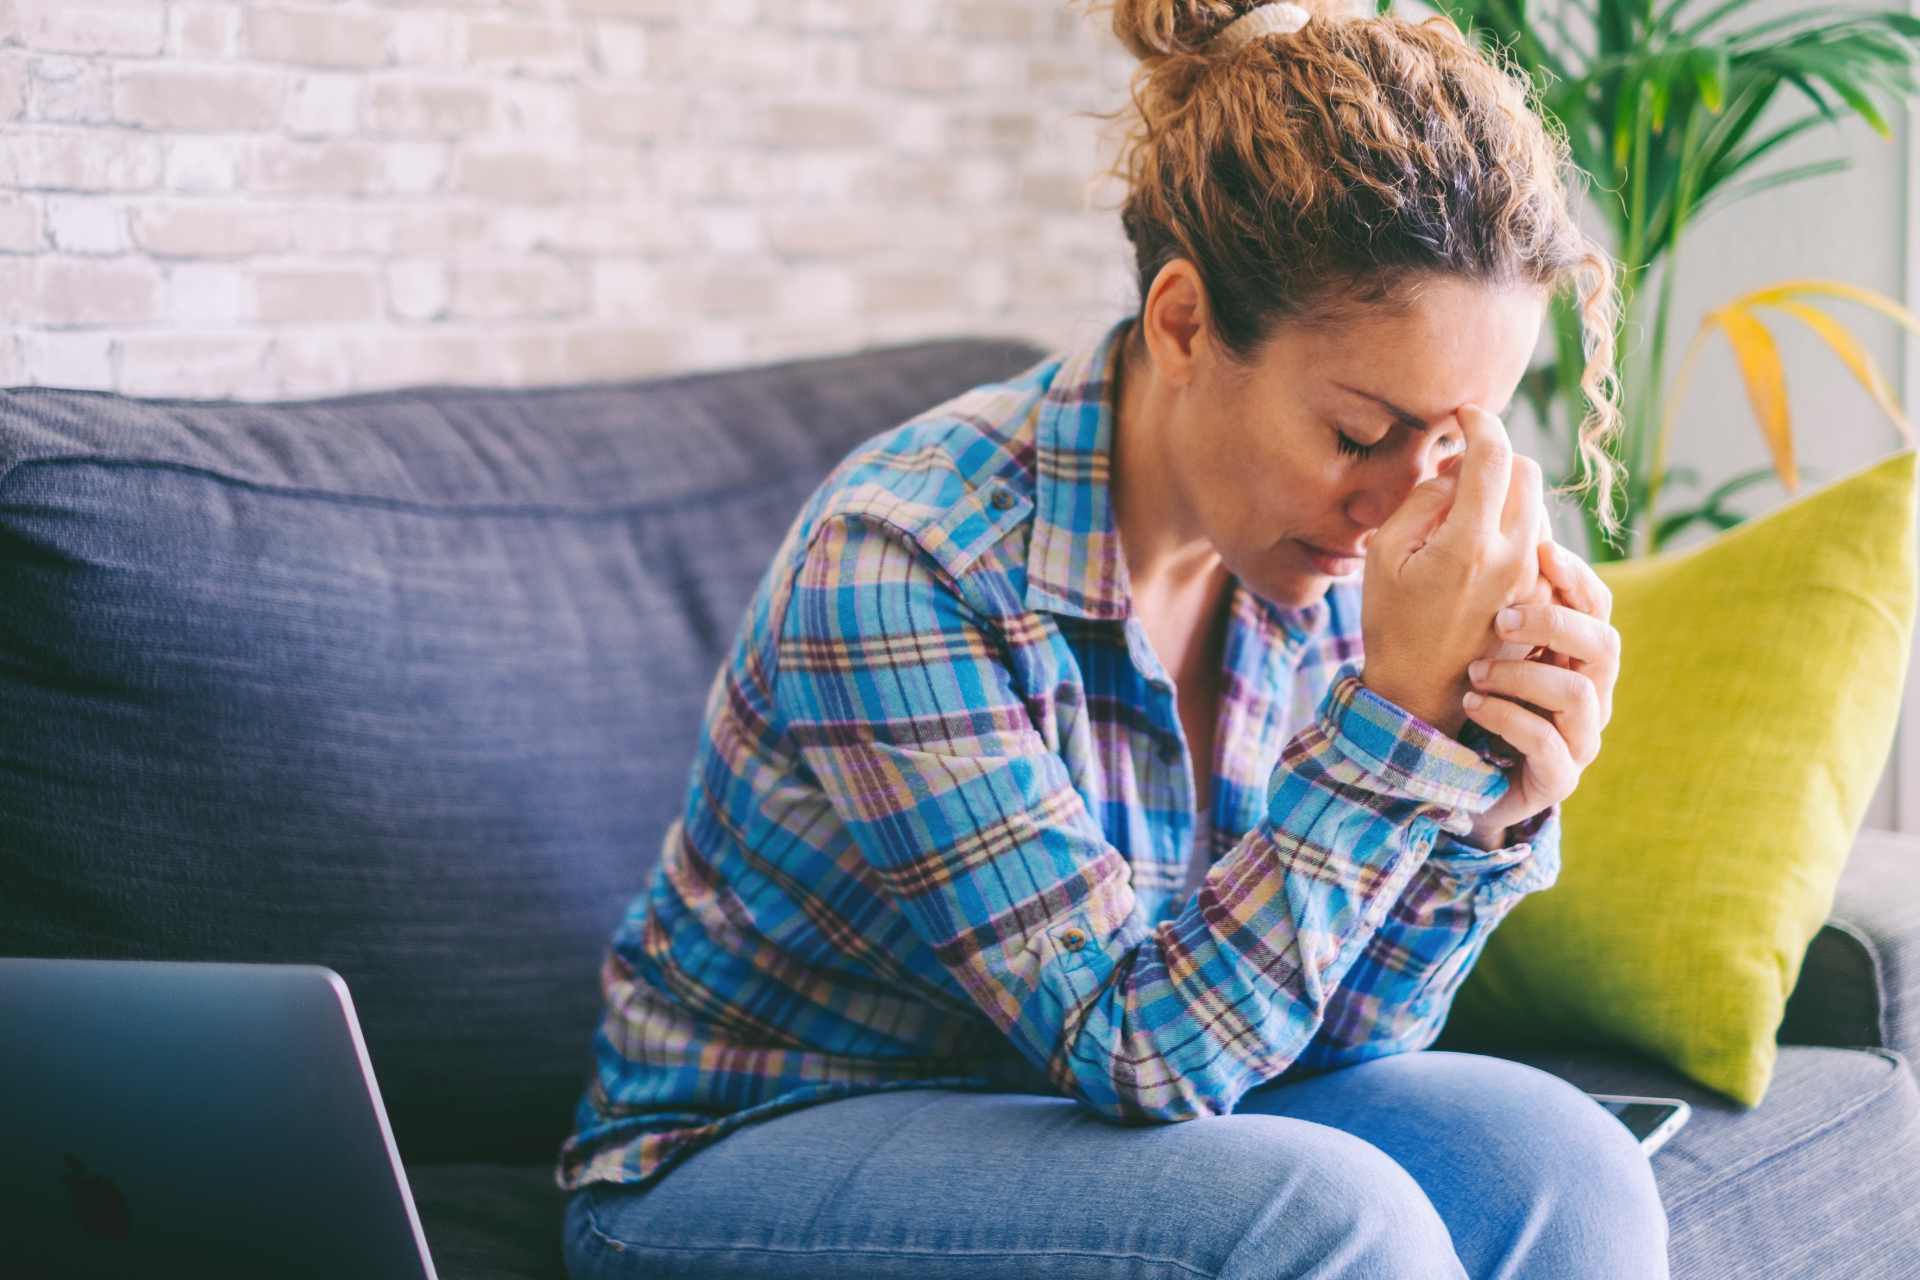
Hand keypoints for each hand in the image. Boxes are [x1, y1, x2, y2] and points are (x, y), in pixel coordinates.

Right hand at [1360, 404, 1546, 735]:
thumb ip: (1425, 499)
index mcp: (1469, 544)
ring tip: (1459, 515)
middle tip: (1456, 469)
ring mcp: (1531, 576)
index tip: (1464, 414)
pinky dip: (1508, 523)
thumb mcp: (1384, 554)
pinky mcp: (1537, 590)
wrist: (1420, 690)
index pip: (1494, 455)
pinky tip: (1475, 545)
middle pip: (1526, 470)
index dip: (1481, 422)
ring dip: (1501, 491)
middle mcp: (1512, 556)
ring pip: (1533, 501)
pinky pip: (1533, 534)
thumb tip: (1459, 471)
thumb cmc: (1391, 620)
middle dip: (1495, 455)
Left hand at [1460, 538, 1619, 845]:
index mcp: (1578, 656)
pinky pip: (1547, 744)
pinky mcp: (1558, 778)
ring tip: (1474, 674)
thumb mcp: (1486, 647)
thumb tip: (1499, 532)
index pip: (1598, 606)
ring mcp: (1580, 738)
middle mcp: (1592, 694)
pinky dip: (1505, 718)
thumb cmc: (1478, 700)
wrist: (1462, 780)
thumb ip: (1500, 602)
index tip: (1541, 550)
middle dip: (1554, 624)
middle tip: (1502, 619)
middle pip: (1604, 645)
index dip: (1576, 576)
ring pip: (1577, 696)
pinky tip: (1472, 703)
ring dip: (1520, 676)